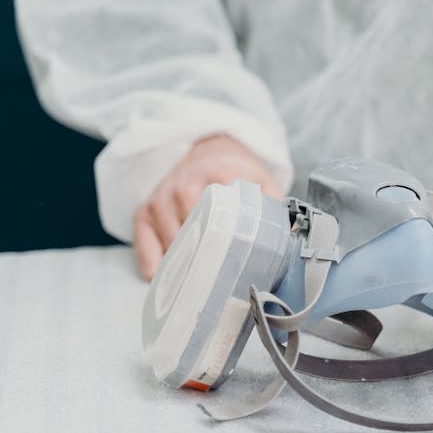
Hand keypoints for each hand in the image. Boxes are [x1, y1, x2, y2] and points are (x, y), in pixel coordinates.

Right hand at [134, 134, 284, 279]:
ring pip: (171, 246)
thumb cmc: (237, 171)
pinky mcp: (143, 210)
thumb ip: (276, 207)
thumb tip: (290, 238)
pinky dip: (157, 268)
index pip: (223, 218)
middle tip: (222, 284)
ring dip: (184, 268)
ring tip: (201, 284)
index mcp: (220, 176)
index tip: (241, 268)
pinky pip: (145, 249)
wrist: (206, 147)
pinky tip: (174, 279)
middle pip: (194, 237)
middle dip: (208, 263)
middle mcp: (186, 186)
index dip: (231, 247)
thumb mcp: (263, 181)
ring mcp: (161, 199)